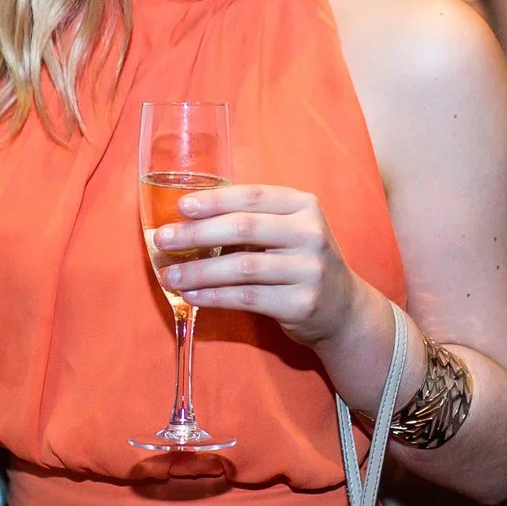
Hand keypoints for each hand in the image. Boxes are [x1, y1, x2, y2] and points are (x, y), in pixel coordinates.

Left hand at [153, 183, 362, 347]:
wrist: (343, 309)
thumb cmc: (300, 262)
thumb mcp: (288, 231)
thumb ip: (251, 220)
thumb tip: (187, 219)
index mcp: (304, 205)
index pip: (252, 196)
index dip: (214, 200)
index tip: (181, 207)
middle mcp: (310, 233)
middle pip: (243, 228)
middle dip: (196, 234)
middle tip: (163, 240)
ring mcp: (309, 270)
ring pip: (241, 267)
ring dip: (198, 271)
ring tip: (169, 275)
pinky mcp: (301, 303)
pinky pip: (247, 297)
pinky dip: (214, 296)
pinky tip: (191, 295)